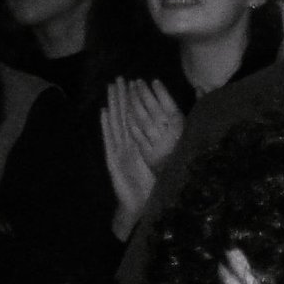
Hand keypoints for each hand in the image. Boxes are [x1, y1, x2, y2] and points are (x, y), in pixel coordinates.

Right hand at [101, 79, 183, 236]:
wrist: (139, 205)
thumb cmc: (151, 186)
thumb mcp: (163, 162)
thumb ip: (166, 147)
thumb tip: (179, 131)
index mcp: (139, 144)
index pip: (137, 118)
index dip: (135, 101)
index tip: (135, 83)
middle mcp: (128, 145)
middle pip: (124, 116)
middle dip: (122, 97)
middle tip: (119, 78)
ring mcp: (119, 151)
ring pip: (116, 123)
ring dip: (114, 105)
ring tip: (111, 88)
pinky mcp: (113, 160)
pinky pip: (110, 140)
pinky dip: (106, 126)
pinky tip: (104, 112)